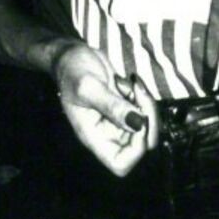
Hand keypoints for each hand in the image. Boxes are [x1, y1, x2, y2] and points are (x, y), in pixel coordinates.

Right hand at [52, 41, 159, 176]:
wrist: (71, 54)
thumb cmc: (72, 70)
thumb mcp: (89, 86)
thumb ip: (112, 106)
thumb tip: (137, 123)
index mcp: (93, 136)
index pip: (120, 164)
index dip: (136, 148)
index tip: (137, 119)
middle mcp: (107, 133)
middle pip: (140, 146)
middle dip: (147, 119)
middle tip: (138, 92)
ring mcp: (117, 121)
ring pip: (146, 127)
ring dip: (147, 105)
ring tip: (133, 85)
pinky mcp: (125, 108)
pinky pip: (144, 111)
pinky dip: (144, 97)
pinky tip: (131, 83)